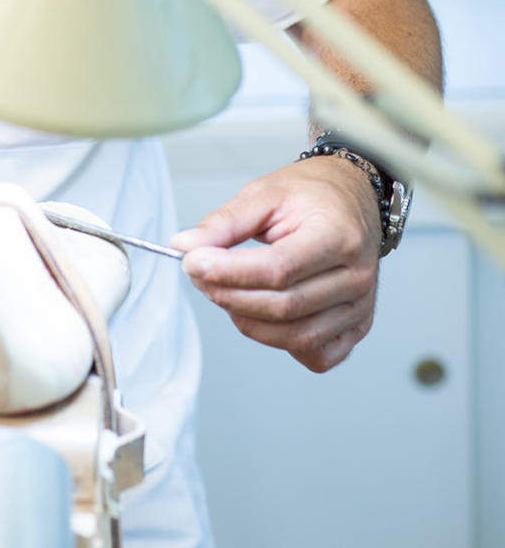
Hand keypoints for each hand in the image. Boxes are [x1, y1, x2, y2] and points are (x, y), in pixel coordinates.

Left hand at [171, 157, 380, 371]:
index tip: (192, 262)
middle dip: (229, 295)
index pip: (279, 269)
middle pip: (283, 307)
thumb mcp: (264, 193)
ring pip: (295, 337)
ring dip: (247, 319)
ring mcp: (361, 307)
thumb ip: (225, 222)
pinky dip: (280, 342)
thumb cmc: (312, 195)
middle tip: (199, 274)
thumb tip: (185, 246)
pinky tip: (261, 314)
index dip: (229, 272)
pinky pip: (315, 354)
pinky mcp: (357, 327)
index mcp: (339, 236)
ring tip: (224, 291)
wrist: (352, 199)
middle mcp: (357, 277)